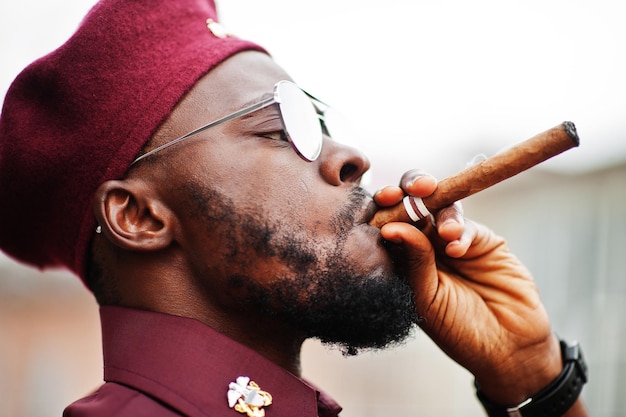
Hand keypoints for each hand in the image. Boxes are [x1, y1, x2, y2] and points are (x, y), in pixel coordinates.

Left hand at [373, 170, 562, 404]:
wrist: (507, 345)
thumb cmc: (457, 329)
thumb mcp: (426, 299)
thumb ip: (413, 262)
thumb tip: (392, 227)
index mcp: (399, 260)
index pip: (384, 224)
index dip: (381, 208)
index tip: (384, 200)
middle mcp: (421, 245)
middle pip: (408, 204)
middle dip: (407, 192)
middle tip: (407, 192)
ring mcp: (450, 240)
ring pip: (438, 205)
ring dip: (436, 207)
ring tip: (445, 232)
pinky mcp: (479, 239)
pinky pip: (464, 223)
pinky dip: (459, 230)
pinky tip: (458, 249)